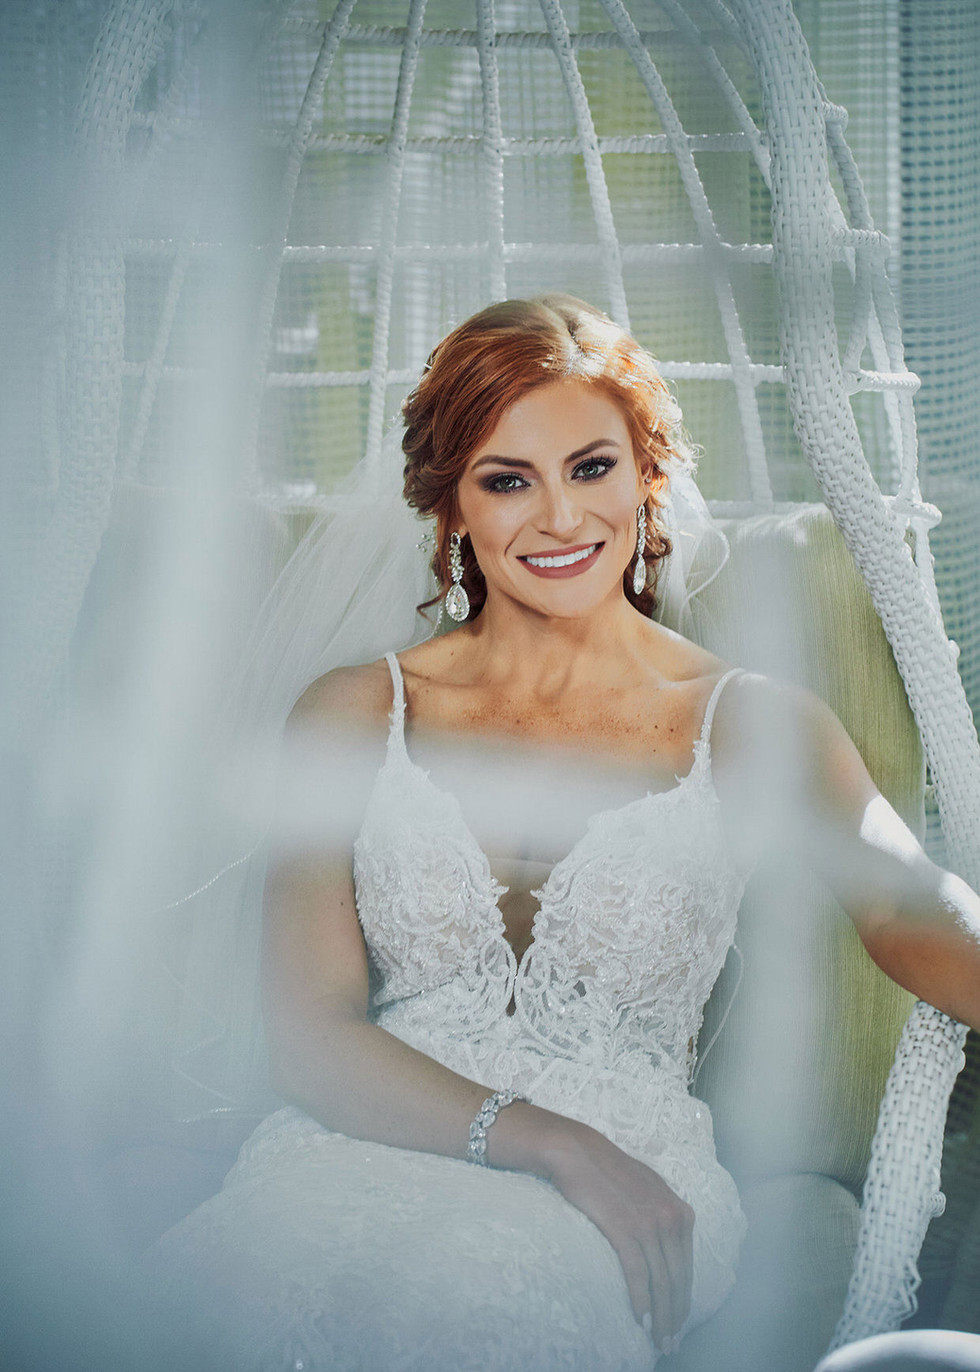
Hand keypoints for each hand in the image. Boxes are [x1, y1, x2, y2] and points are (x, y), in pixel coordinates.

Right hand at [546, 1121, 693, 1353]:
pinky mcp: (625, 1228)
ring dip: (661, 1317)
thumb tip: (667, 1246)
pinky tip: (640, 1319)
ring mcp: (649, 1223)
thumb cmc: (608, 1171)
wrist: (578, 1151)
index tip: (679, 1323)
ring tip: (657, 1340)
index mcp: (680, 1211)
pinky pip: (638, 1273)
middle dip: (676, 1316)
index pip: (687, 1267)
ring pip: (662, 1282)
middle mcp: (671, 1218)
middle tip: (670, 1343)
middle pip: (678, 1279)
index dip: (684, 1299)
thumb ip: (663, 1215)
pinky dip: (641, 1300)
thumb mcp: (648, 1190)